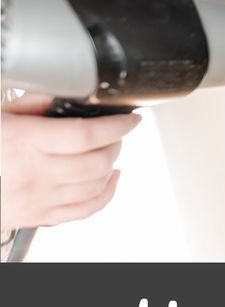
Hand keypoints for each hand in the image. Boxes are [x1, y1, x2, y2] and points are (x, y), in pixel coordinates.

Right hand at [1, 95, 140, 233]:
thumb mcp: (0, 113)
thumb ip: (32, 101)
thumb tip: (65, 90)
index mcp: (23, 141)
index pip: (85, 135)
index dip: (115, 126)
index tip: (129, 119)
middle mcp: (34, 173)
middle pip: (96, 161)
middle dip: (116, 143)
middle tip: (118, 132)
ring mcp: (40, 198)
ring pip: (95, 186)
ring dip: (112, 166)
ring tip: (112, 150)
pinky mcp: (41, 216)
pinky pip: (86, 210)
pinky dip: (106, 194)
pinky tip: (109, 179)